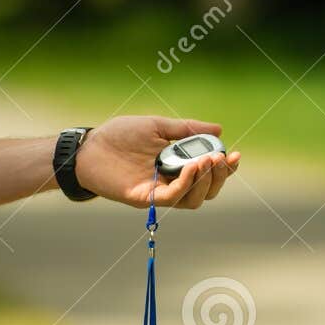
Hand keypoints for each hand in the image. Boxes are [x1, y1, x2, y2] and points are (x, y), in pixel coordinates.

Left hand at [77, 116, 240, 208]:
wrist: (89, 147)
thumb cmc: (119, 136)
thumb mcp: (157, 126)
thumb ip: (186, 129)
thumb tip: (219, 129)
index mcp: (177, 166)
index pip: (208, 173)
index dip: (225, 168)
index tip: (235, 154)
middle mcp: (172, 182)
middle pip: (206, 190)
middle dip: (220, 176)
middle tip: (222, 159)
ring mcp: (159, 192)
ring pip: (194, 198)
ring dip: (206, 181)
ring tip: (208, 161)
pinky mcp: (146, 199)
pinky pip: (172, 198)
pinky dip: (186, 184)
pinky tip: (192, 166)